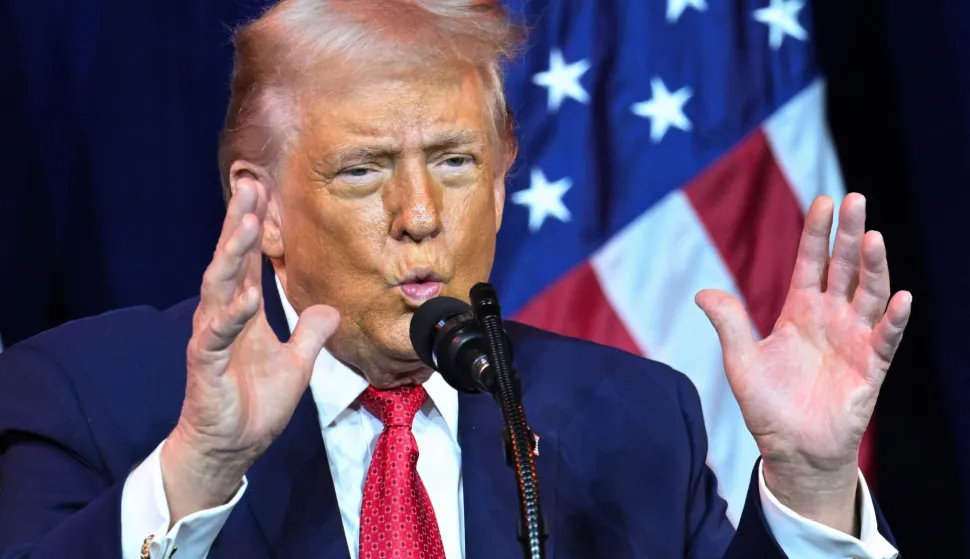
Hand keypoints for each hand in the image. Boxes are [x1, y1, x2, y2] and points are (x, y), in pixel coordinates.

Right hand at [160, 178, 339, 523]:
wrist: (230, 447)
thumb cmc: (255, 404)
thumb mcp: (297, 364)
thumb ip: (310, 333)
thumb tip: (329, 308)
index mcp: (243, 313)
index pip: (249, 261)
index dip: (255, 227)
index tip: (263, 190)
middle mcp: (223, 317)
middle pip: (230, 261)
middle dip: (239, 223)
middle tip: (249, 185)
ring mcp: (211, 338)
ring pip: (219, 288)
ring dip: (233, 256)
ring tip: (249, 225)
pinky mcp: (205, 365)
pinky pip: (217, 336)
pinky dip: (232, 315)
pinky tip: (247, 296)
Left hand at [696, 193, 910, 532]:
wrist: (790, 449)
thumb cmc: (767, 405)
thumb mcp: (741, 360)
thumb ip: (729, 324)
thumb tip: (702, 293)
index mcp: (799, 311)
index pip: (811, 263)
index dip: (817, 233)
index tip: (823, 200)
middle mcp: (831, 318)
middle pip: (844, 268)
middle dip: (849, 235)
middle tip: (856, 199)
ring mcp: (853, 340)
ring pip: (868, 295)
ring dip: (873, 267)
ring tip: (873, 237)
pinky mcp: (870, 369)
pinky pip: (885, 340)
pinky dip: (892, 320)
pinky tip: (900, 297)